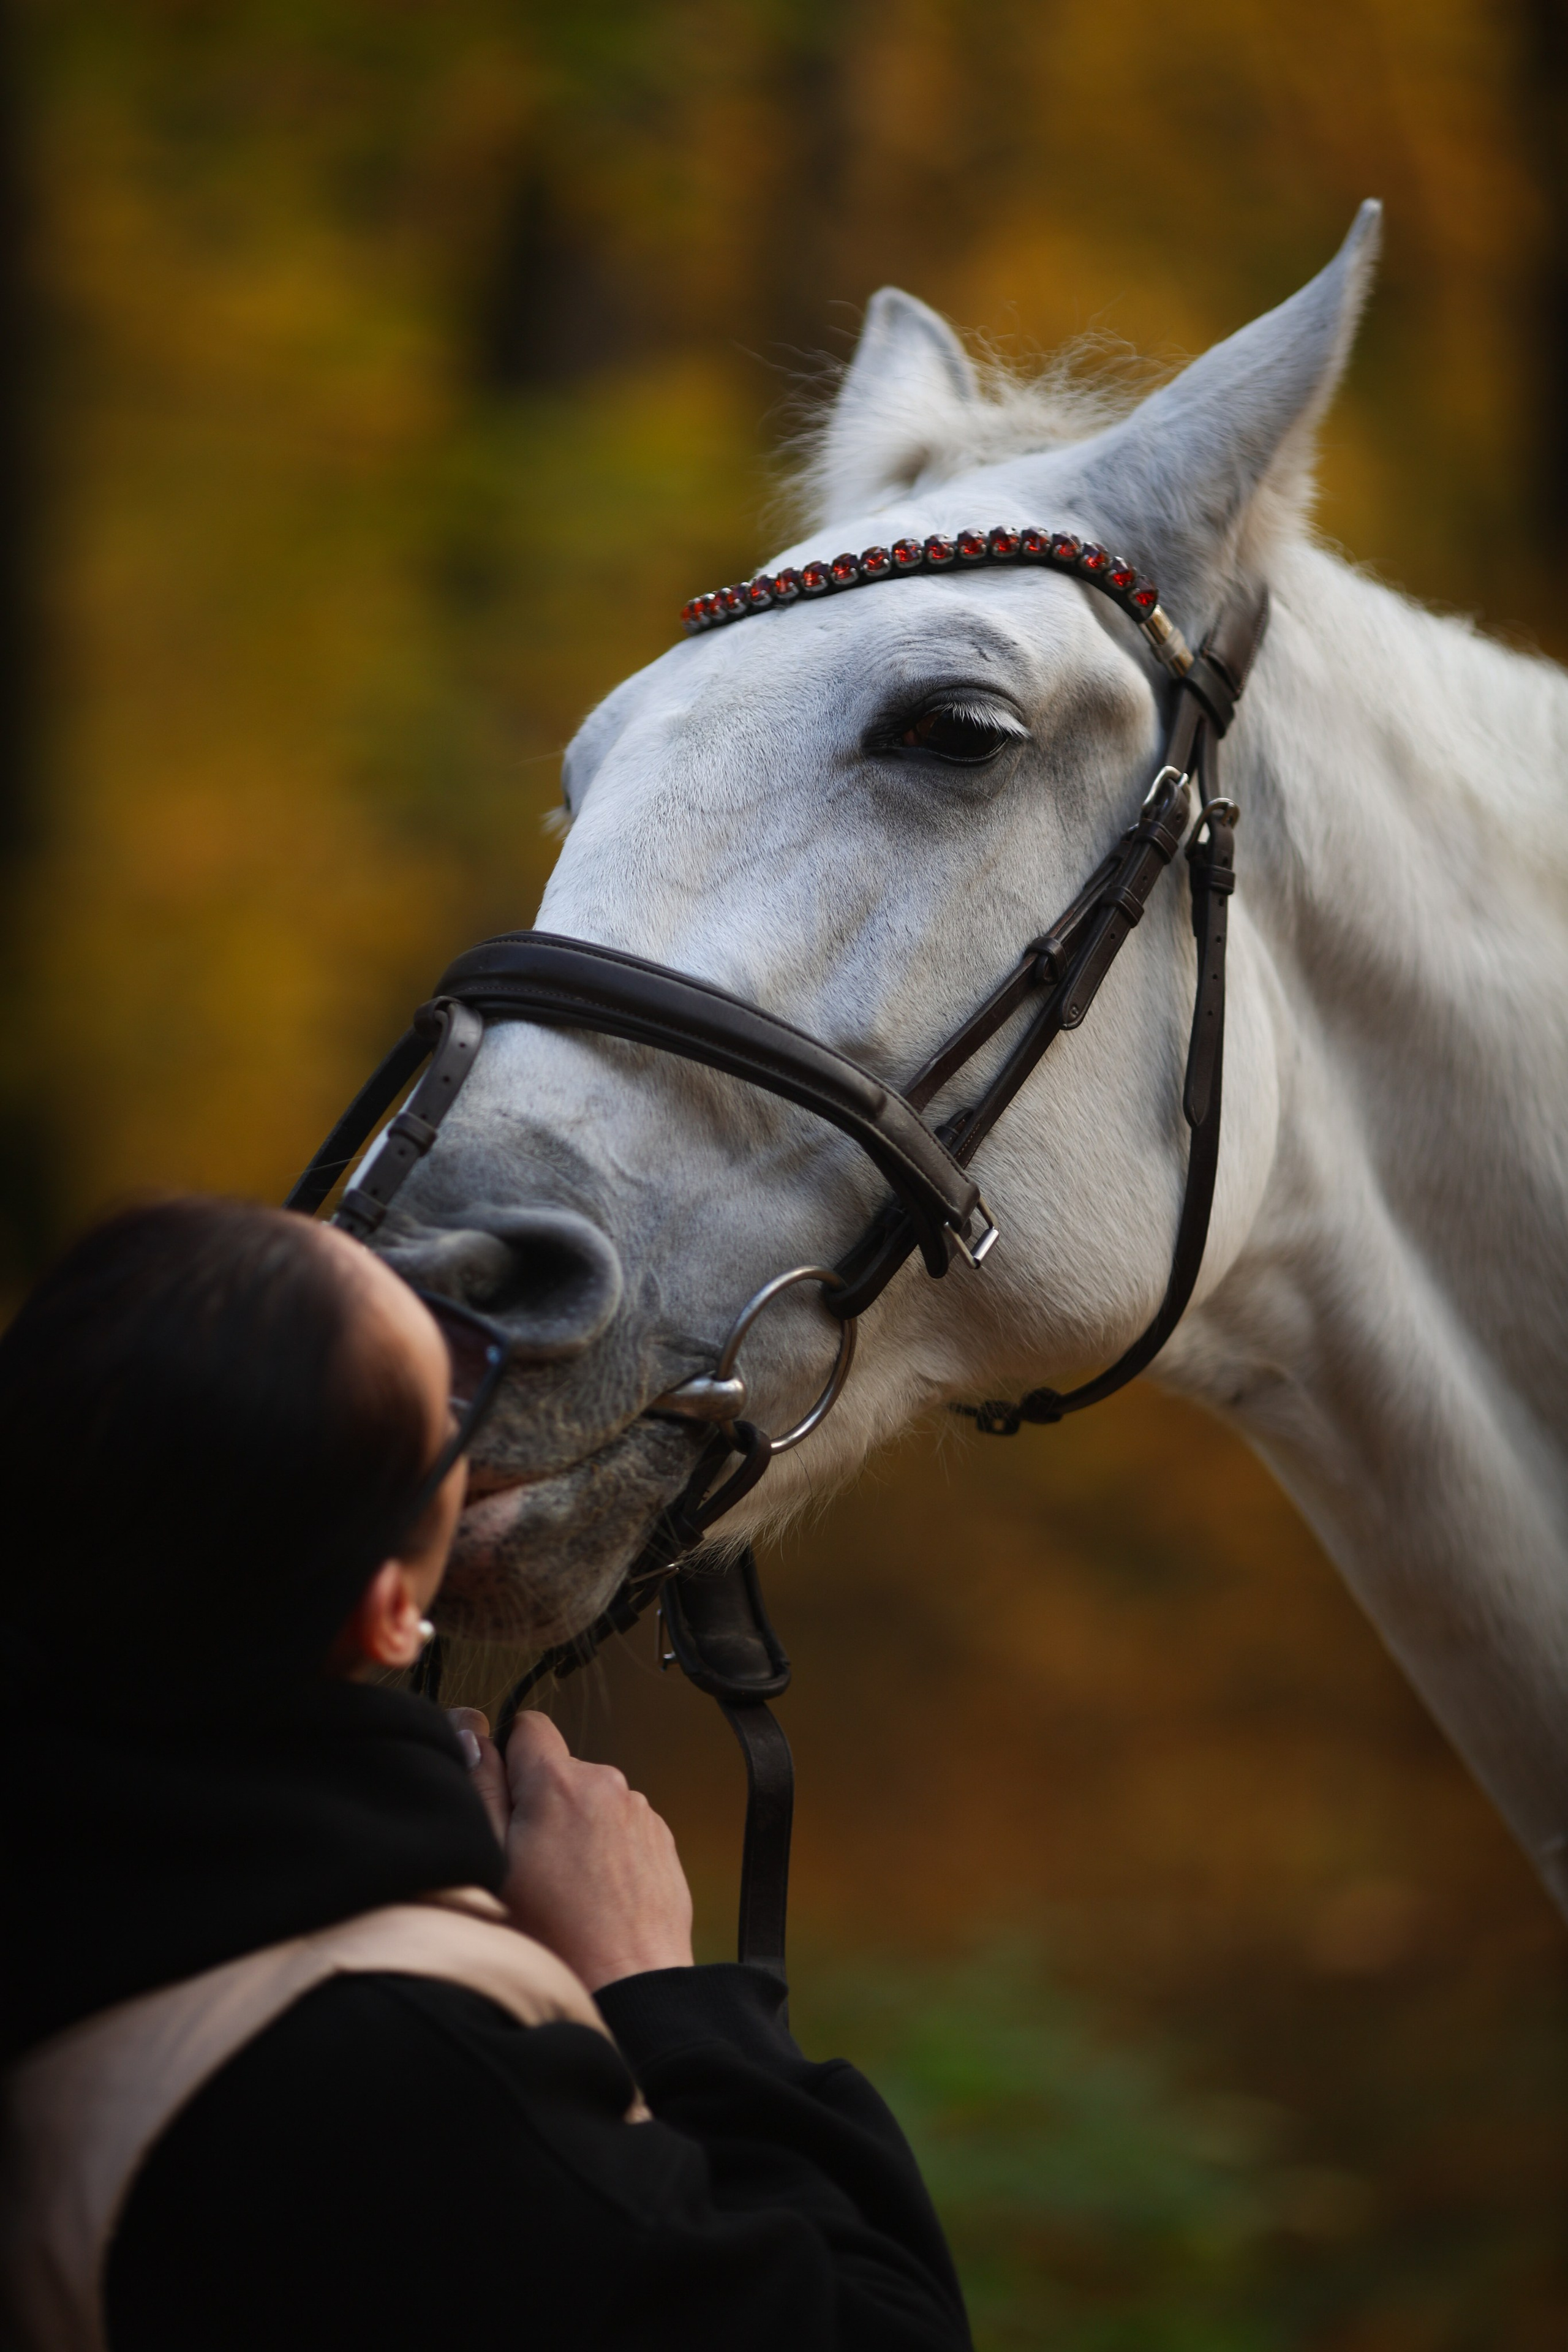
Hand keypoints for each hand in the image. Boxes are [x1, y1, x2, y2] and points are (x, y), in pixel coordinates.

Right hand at [448, 1706, 693, 1991]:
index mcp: (560, 1781)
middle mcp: (608, 1785)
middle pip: (559, 1770)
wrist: (627, 1989)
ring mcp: (641, 1814)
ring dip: (574, 1829)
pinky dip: (604, 1853)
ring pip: (590, 1802)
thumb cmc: (552, 1937)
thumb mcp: (491, 1860)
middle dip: (539, 1801)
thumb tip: (472, 1729)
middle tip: (527, 1863)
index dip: (506, 1756)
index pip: (527, 1725)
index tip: (500, 1799)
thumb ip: (480, 1785)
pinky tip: (594, 1898)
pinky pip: (620, 1831)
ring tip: (563, 1890)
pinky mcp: (661, 1844)